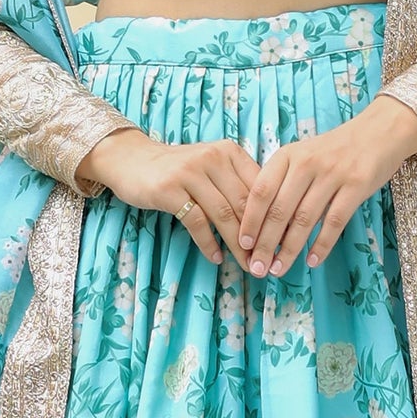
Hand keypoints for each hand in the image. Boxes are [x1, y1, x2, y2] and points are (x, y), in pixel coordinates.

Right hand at [79, 127, 257, 266]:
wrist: (132, 160)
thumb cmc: (179, 169)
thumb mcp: (212, 168)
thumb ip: (237, 185)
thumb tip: (271, 221)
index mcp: (230, 152)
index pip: (261, 187)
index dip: (274, 217)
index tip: (283, 242)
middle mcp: (213, 158)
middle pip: (245, 204)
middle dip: (260, 236)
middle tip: (268, 261)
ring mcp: (190, 172)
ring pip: (224, 214)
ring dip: (237, 245)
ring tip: (247, 264)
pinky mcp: (169, 189)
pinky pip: (197, 222)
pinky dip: (208, 243)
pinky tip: (216, 258)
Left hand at [238, 96, 416, 276]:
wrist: (379, 132)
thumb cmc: (334, 150)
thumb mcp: (303, 156)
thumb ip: (284, 184)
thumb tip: (263, 227)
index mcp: (287, 155)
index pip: (261, 191)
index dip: (250, 220)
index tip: (242, 245)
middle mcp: (307, 163)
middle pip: (279, 210)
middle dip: (265, 244)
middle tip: (257, 268)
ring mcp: (332, 174)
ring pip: (305, 219)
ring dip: (289, 249)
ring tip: (279, 270)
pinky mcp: (356, 186)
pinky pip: (335, 222)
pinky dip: (322, 245)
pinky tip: (312, 261)